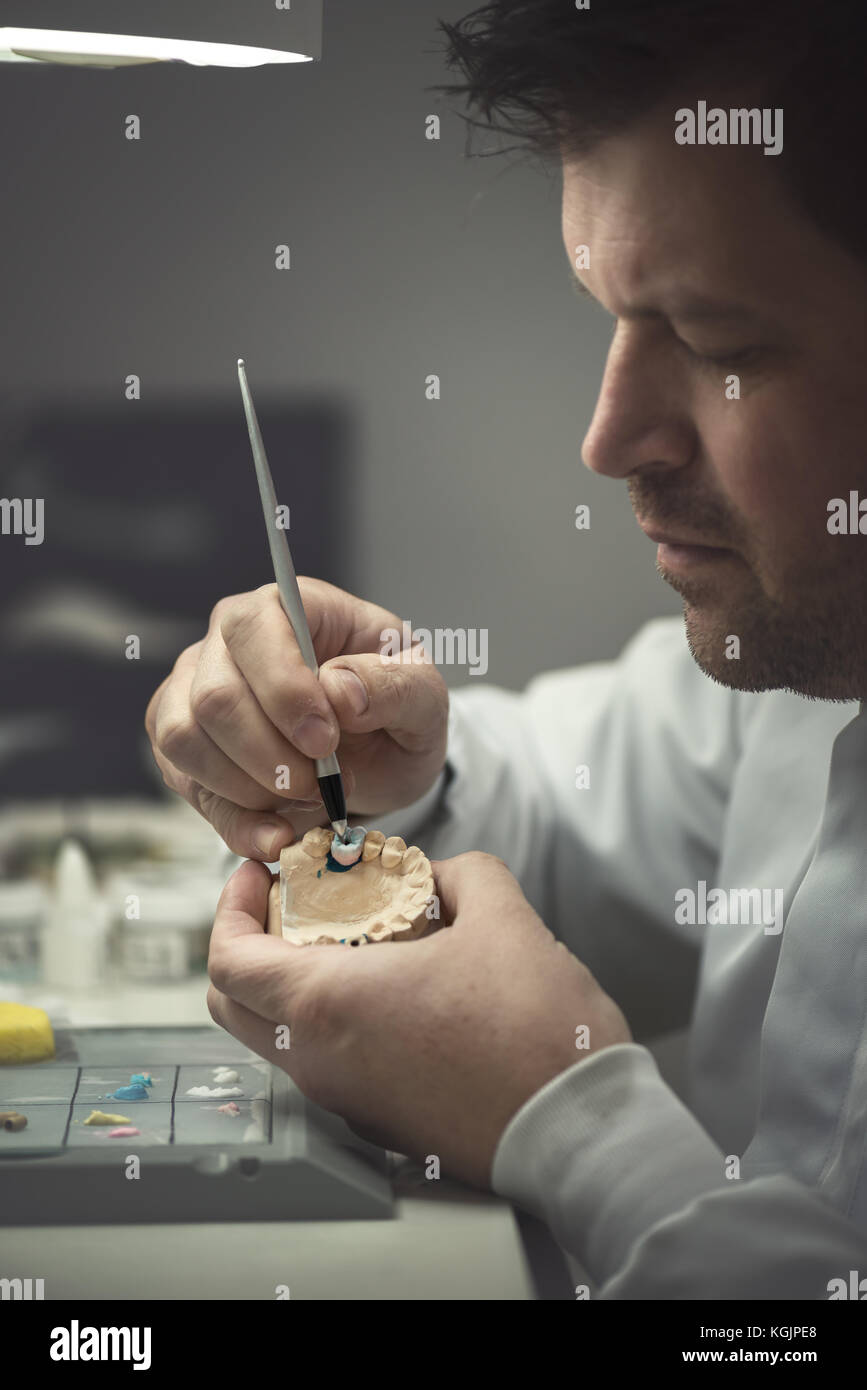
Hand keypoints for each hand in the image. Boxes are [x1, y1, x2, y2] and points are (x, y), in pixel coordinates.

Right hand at [145, 578, 448, 860]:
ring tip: (305, 798)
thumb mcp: (424, 698)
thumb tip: (338, 688)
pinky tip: (279, 834)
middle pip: (214, 696)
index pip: (253, 628)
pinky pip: (184, 783)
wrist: (381, 758)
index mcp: (288, 607)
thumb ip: (394, 686)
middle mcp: (227, 641)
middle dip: (269, 755)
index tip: (324, 742)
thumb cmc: (395, 710)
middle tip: (320, 784)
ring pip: (184, 739)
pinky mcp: (182, 745)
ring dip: (248, 788)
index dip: (283, 690)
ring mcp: (193, 690)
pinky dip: (234, 820)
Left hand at [207, 852, 632, 1187]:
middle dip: (247, 945)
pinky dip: (330, 1019)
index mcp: (328, 1005)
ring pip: (279, 1036)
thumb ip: (463, 874)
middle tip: (289, 907)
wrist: (575, 1132)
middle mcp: (319, 1060)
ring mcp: (344, 1098)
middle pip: (235, 1004)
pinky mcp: (376, 1120)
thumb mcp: (503, 918)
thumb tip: (442, 874)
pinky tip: (392, 989)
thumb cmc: (535, 1033)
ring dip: (292, 983)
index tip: (258, 876)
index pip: (227, 960)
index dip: (230, 907)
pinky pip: (325, 1062)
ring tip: (351, 941)